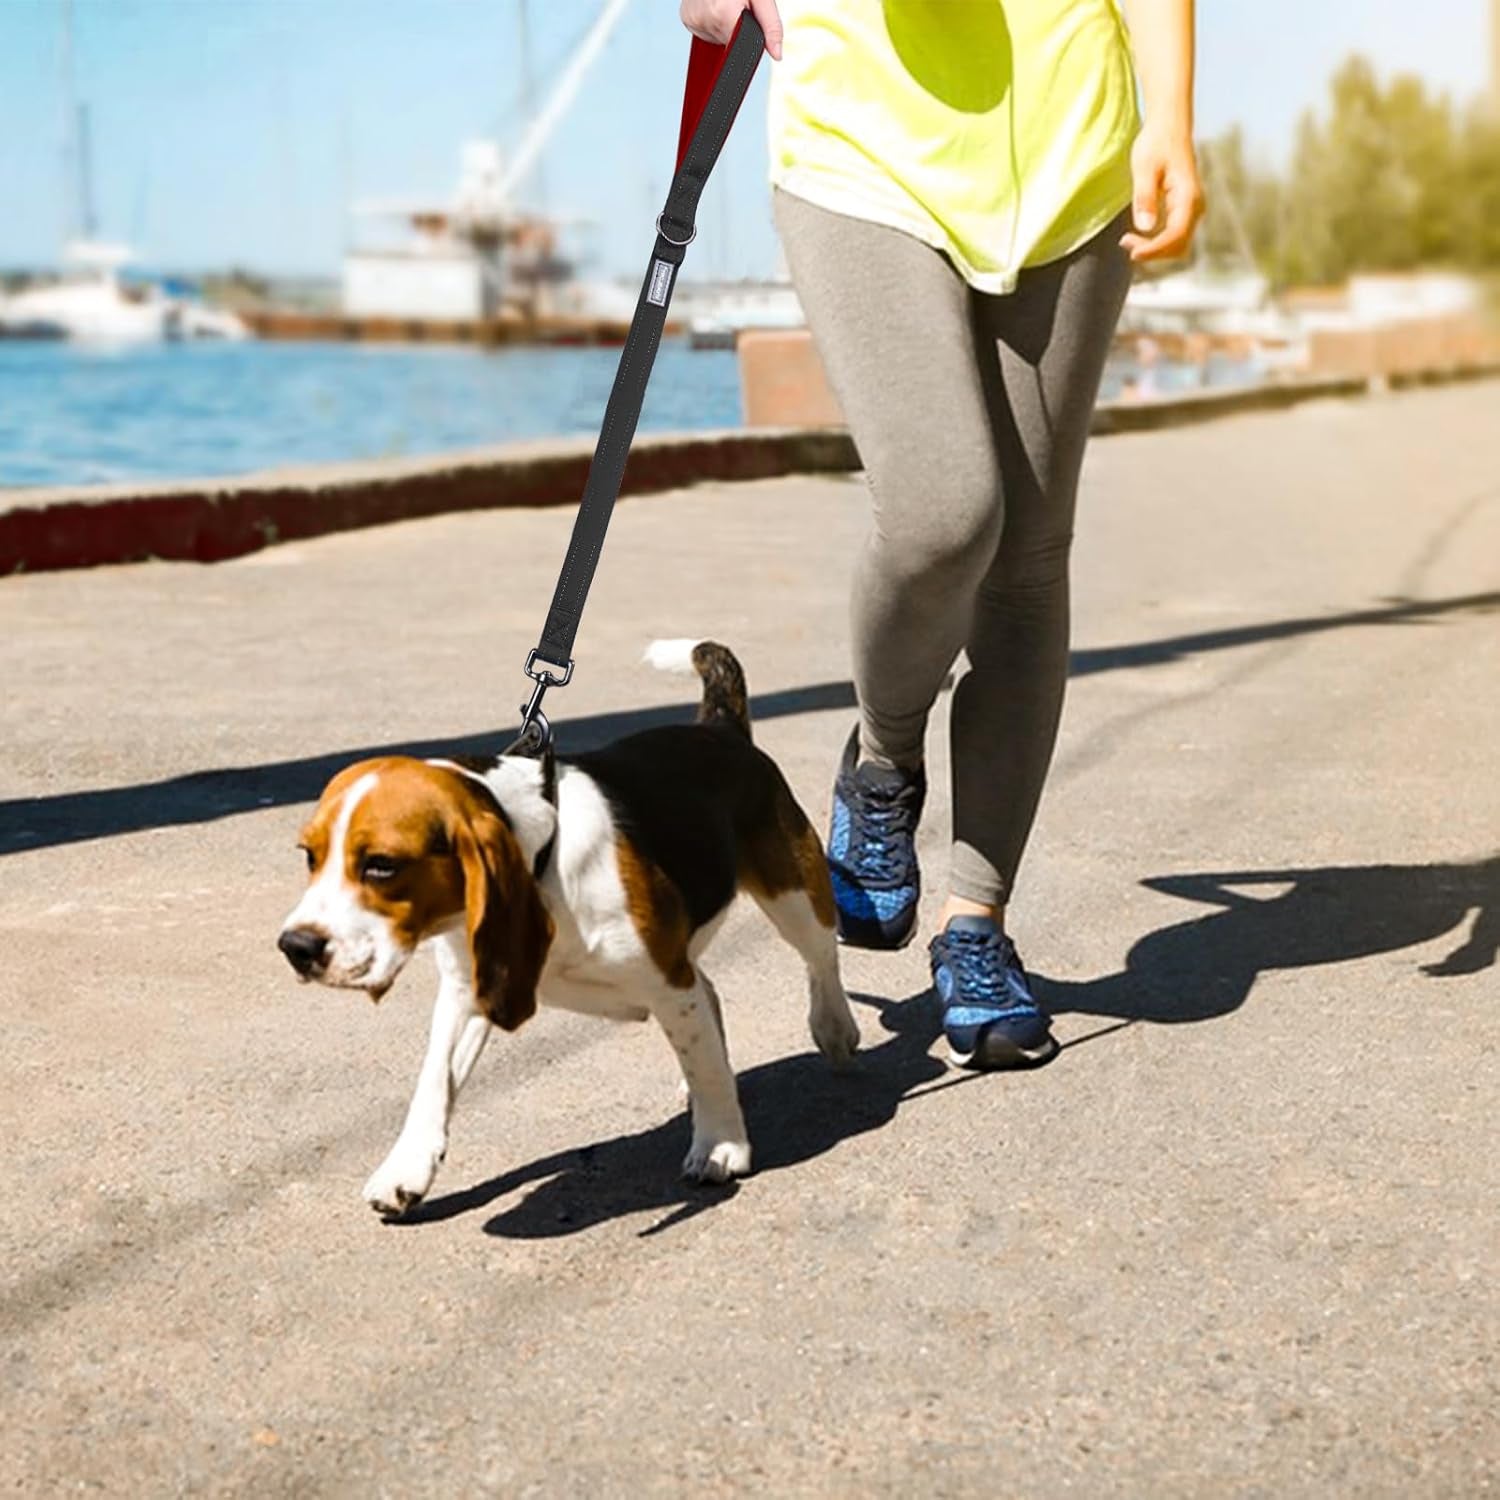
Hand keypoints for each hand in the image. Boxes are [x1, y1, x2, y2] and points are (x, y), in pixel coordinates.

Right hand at [680, 0, 783, 59]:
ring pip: (718, 37)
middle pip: (729, 41)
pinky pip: (705, 30)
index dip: (748, 36)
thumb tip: (777, 54)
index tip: (748, 20)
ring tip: (725, 2)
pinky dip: (714, 22)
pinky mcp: (687, 18)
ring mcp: (692, 19)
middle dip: (738, 27)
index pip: (740, 45)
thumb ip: (770, 26)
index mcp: (722, 11)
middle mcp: (704, 17)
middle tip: (736, 3)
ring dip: (725, 25)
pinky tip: (715, 5)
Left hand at [1120, 127, 1204, 261]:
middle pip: (1179, 245)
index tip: (1132, 253)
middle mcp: (1195, 206)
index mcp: (1189, 196)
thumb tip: (1145, 226)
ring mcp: (1192, 210)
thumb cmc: (1156, 143)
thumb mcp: (1144, 168)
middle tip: (1124, 241)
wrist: (1169, 127)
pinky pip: (1174, 236)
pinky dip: (1156, 242)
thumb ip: (1145, 197)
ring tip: (1127, 239)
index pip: (1176, 235)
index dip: (1155, 250)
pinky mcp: (1184, 211)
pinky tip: (1137, 235)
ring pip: (1177, 244)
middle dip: (1153, 251)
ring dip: (1154, 249)